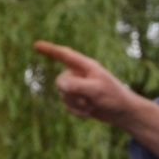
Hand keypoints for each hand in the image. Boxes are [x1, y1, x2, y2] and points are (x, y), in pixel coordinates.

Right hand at [34, 40, 158, 158]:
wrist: (123, 112)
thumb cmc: (113, 97)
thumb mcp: (96, 90)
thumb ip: (77, 85)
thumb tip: (59, 84)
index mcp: (86, 66)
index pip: (64, 55)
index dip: (49, 50)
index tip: (36, 45)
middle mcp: (80, 75)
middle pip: (60, 81)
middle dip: (71, 94)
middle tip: (88, 100)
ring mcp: (78, 87)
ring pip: (63, 95)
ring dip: (76, 104)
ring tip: (92, 105)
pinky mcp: (78, 99)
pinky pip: (68, 105)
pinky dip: (77, 112)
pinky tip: (90, 112)